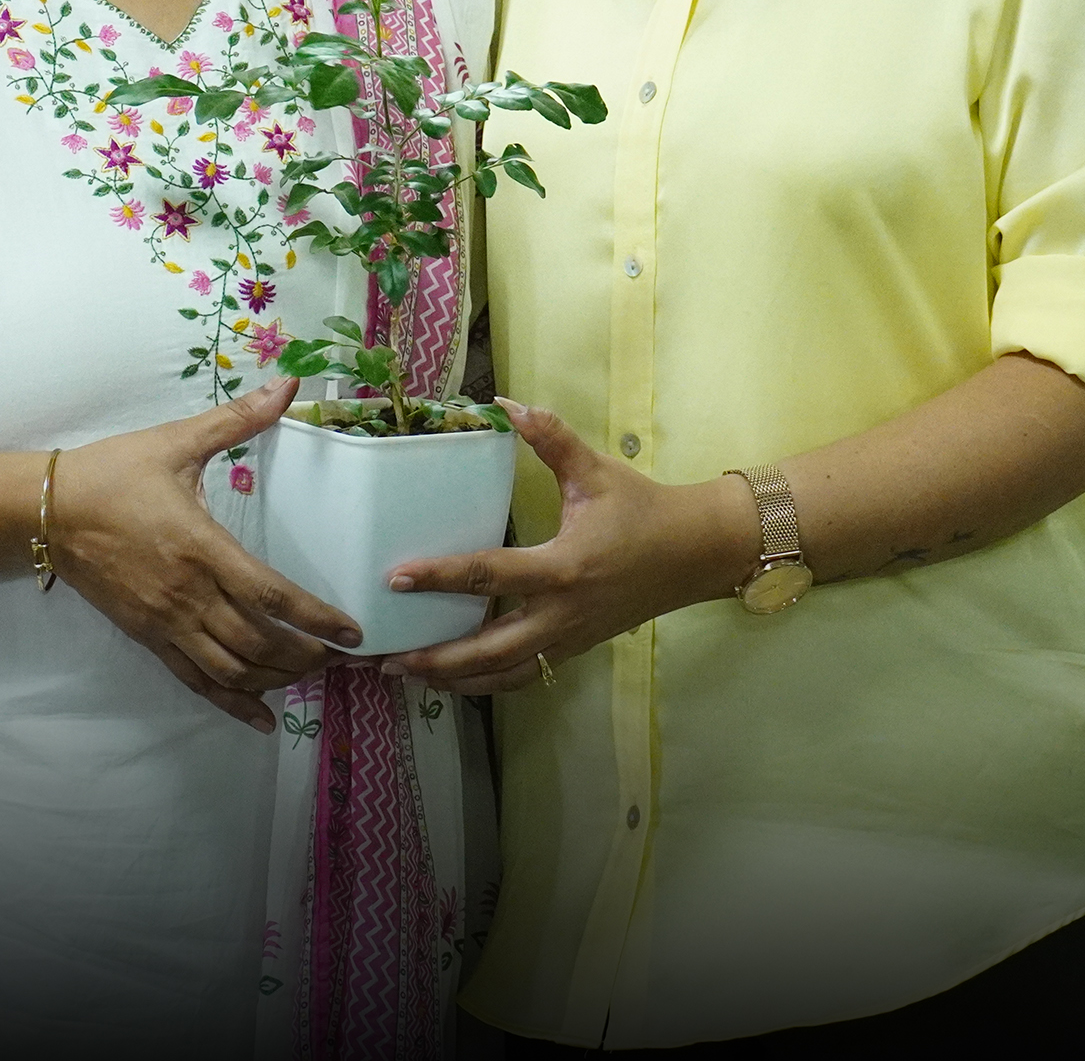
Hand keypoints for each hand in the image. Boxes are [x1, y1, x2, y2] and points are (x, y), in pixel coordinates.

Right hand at [53, 377, 359, 730]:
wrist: (47, 511)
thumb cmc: (114, 474)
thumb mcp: (176, 441)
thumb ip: (236, 420)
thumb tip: (287, 386)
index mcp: (201, 547)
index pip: (269, 595)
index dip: (315, 618)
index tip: (351, 631)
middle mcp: (187, 594)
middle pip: (257, 643)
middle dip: (306, 657)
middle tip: (345, 659)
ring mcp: (166, 622)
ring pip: (230, 670)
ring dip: (275, 680)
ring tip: (312, 677)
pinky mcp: (148, 637)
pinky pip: (195, 680)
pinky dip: (232, 702)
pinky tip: (261, 717)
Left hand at [378, 402, 755, 695]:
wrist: (696, 552)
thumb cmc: (643, 509)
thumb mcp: (596, 470)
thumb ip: (550, 438)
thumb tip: (505, 403)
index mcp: (562, 567)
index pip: (489, 576)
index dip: (440, 577)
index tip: (396, 579)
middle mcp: (562, 613)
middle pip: (489, 649)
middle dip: (437, 659)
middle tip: (388, 657)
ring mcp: (569, 638)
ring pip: (505, 674)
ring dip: (456, 680)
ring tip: (410, 675)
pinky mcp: (575, 648)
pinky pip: (525, 675)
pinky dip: (488, 682)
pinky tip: (458, 678)